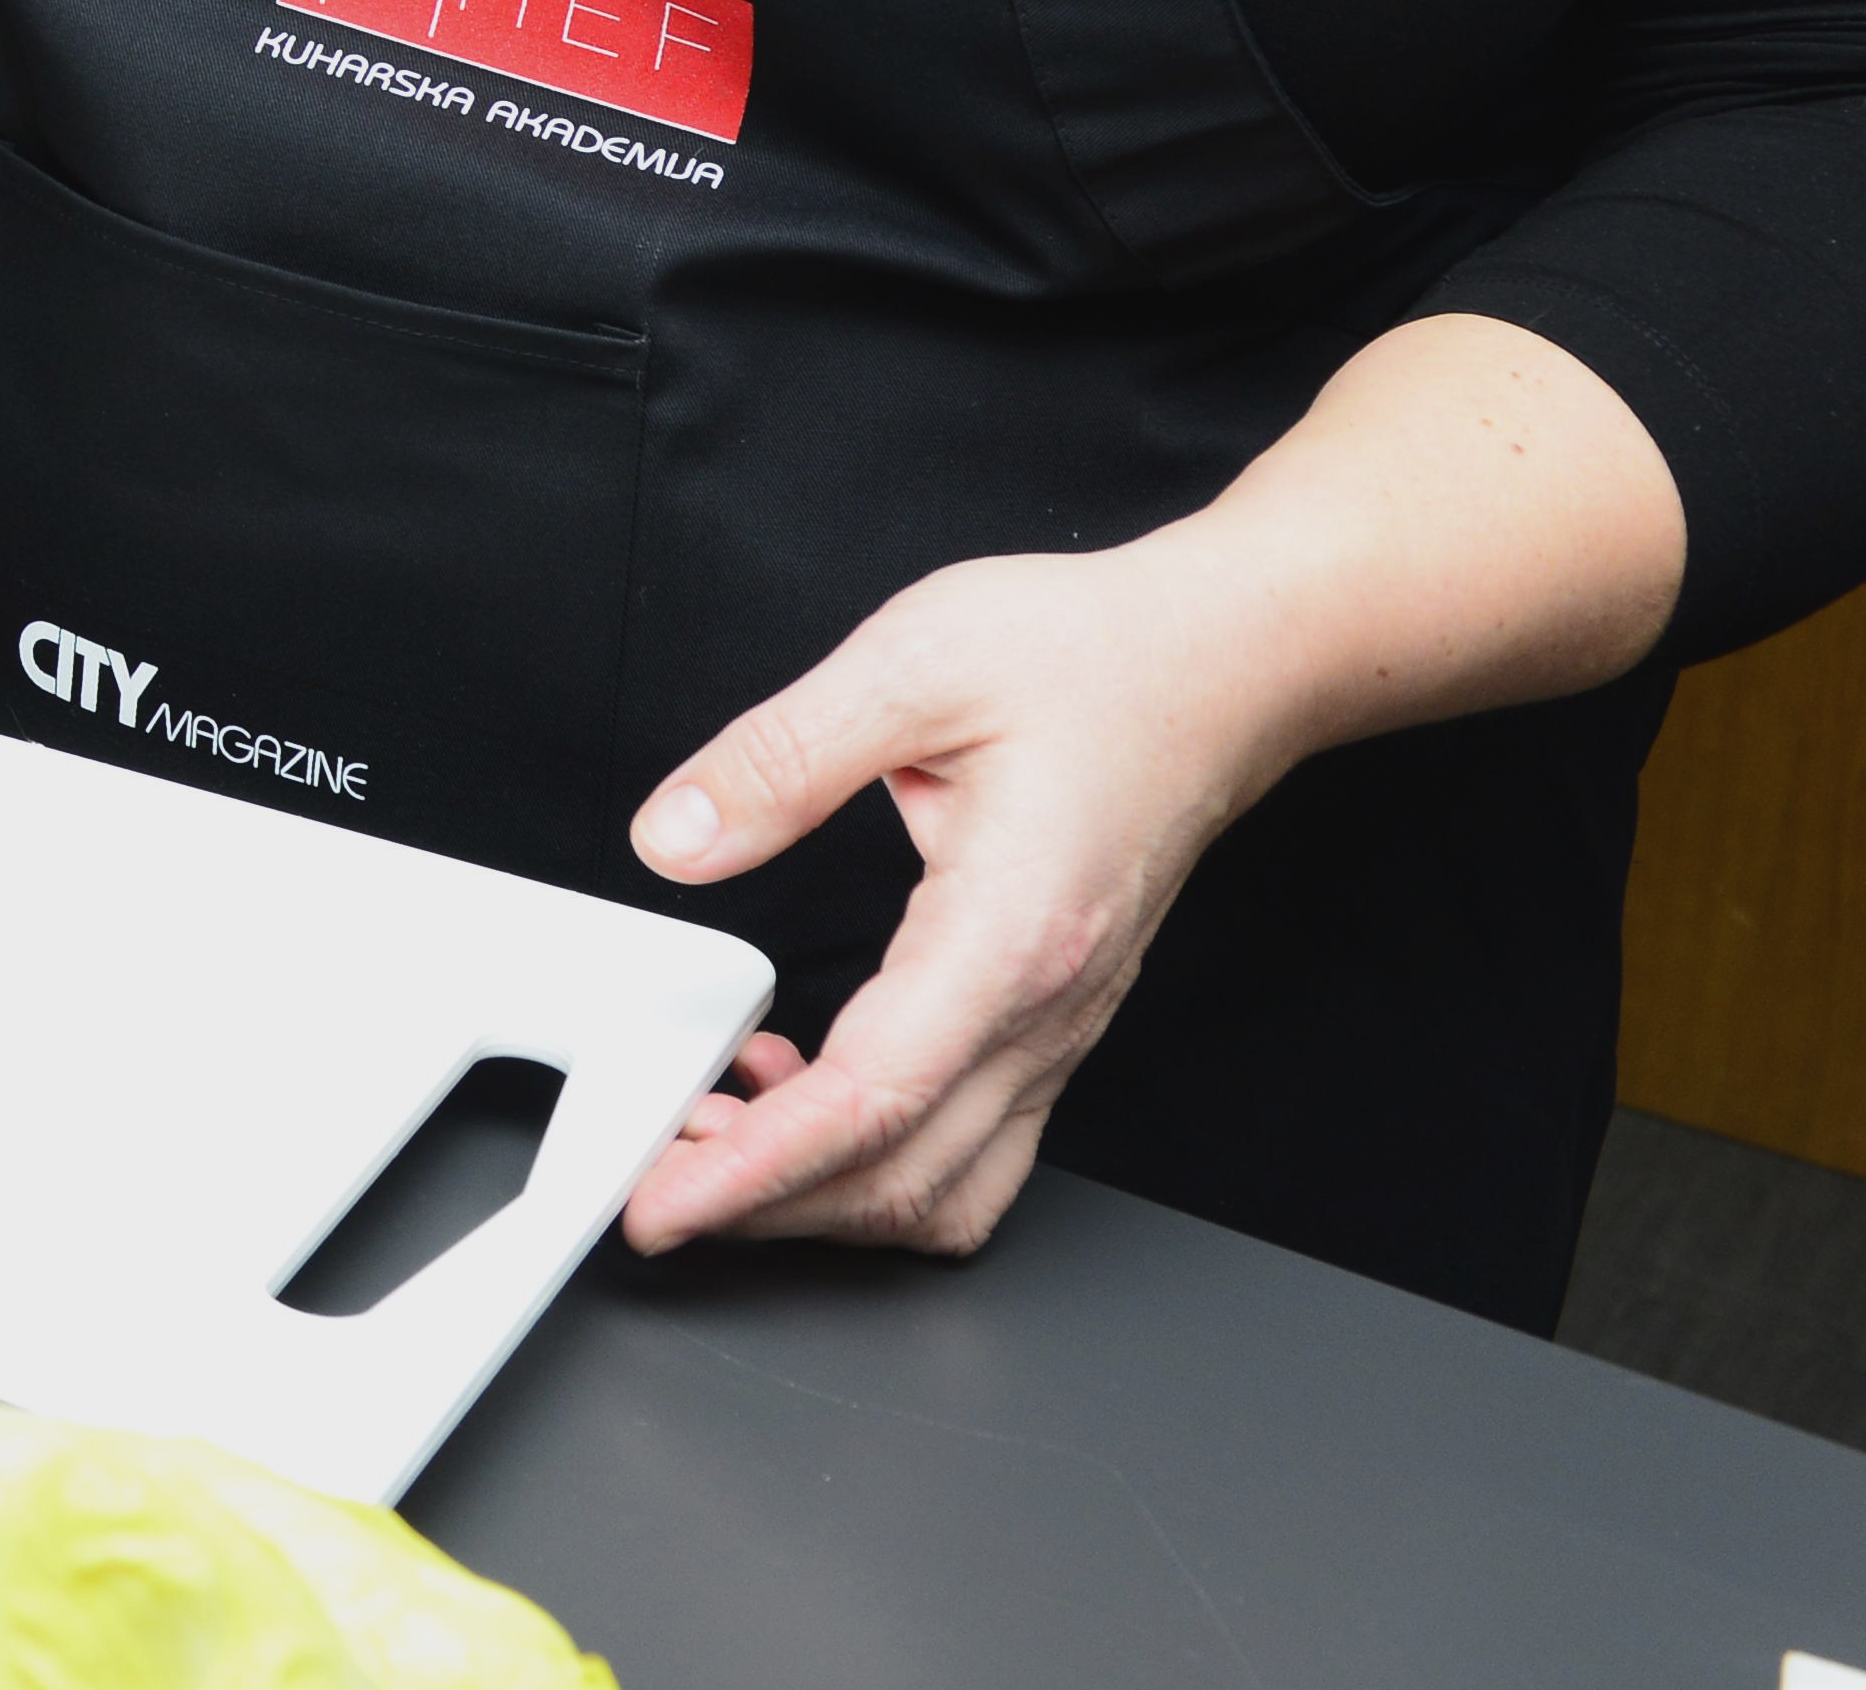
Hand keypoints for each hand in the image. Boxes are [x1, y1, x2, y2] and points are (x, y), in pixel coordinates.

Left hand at [606, 527, 1314, 1257]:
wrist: (1218, 666)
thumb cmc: (1091, 659)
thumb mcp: (911, 662)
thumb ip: (783, 758)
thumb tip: (678, 838)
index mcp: (1009, 932)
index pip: (871, 1103)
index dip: (756, 1170)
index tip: (664, 1204)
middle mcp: (1044, 1008)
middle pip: (902, 1180)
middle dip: (765, 1207)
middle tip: (648, 1181)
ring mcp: (1057, 1028)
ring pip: (942, 1184)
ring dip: (822, 1194)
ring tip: (709, 1135)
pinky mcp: (1050, 1020)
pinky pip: (965, 1139)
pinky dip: (872, 1150)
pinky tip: (795, 1082)